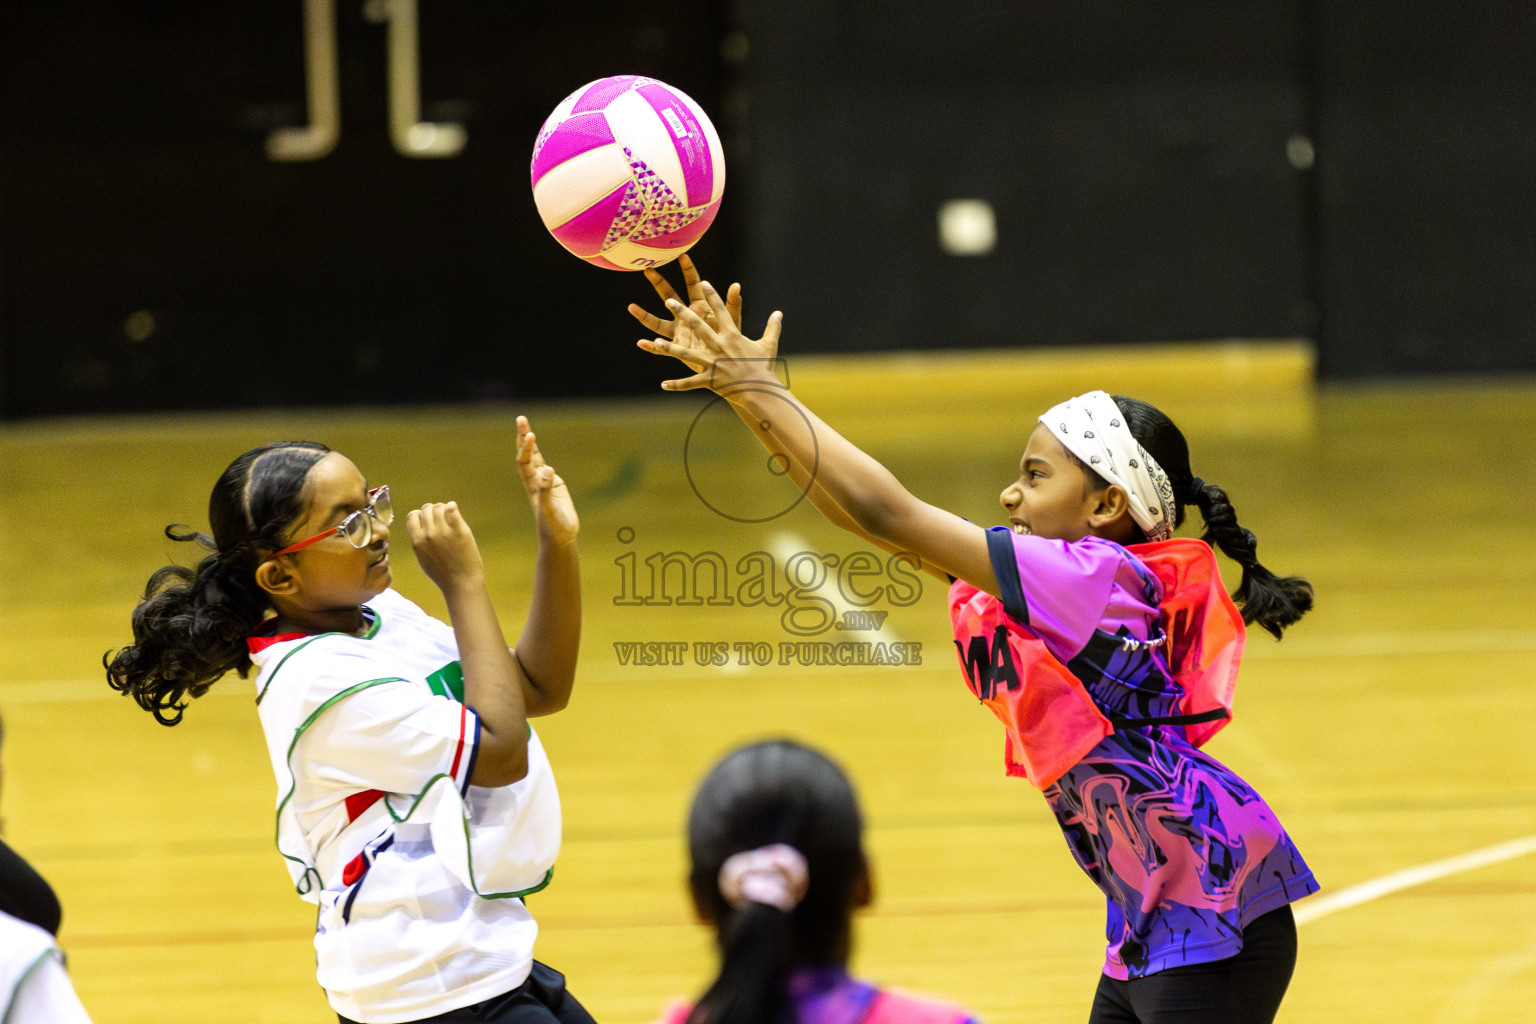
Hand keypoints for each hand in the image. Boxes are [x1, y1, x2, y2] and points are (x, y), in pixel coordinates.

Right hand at [407, 501, 484, 594]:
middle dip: (432, 511)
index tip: (427, 520)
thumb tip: (421, 526)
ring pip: (439, 507)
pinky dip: (452, 507)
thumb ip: (419, 541)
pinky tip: (454, 511)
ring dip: (443, 508)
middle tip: (440, 517)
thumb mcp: (422, 558)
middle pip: (426, 509)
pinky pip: (452, 509)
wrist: (461, 582)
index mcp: (417, 541)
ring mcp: (444, 531)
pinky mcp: (460, 530)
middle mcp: (429, 534)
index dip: (419, 515)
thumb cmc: (442, 573)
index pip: (412, 516)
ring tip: (449, 515)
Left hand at [517, 415, 578, 545]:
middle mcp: (535, 481)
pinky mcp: (555, 486)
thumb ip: (546, 490)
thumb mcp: (548, 510)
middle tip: (521, 419)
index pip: (525, 462)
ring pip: (535, 458)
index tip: (530, 435)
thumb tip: (547, 470)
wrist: (559, 538)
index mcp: (531, 485)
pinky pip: (545, 467)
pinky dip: (540, 456)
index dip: (526, 448)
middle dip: (524, 437)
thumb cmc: (552, 527)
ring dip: (530, 443)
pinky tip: (537, 447)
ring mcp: (544, 482)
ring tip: (525, 427)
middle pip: (526, 455)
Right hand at [627, 254, 744, 376]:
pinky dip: (652, 346)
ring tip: (632, 307)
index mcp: (700, 306)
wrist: (726, 361)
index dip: (688, 270)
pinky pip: (661, 348)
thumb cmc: (729, 339)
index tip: (682, 254)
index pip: (692, 284)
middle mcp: (685, 316)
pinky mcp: (677, 349)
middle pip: (669, 297)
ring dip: (644, 316)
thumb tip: (736, 285)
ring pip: (658, 323)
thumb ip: (732, 305)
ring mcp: (678, 333)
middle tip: (648, 270)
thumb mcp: (732, 322)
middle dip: (659, 283)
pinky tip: (642, 343)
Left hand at [637, 279, 783, 392]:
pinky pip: (690, 382)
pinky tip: (663, 384)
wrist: (761, 391)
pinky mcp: (709, 380)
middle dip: (682, 312)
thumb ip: (772, 327)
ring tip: (655, 342)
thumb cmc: (764, 367)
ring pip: (687, 354)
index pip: (722, 311)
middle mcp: (720, 346)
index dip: (713, 295)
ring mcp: (713, 363)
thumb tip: (779, 313)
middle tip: (669, 301)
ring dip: (670, 348)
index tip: (703, 282)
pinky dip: (677, 385)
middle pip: (698, 326)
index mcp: (733, 335)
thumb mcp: (769, 345)